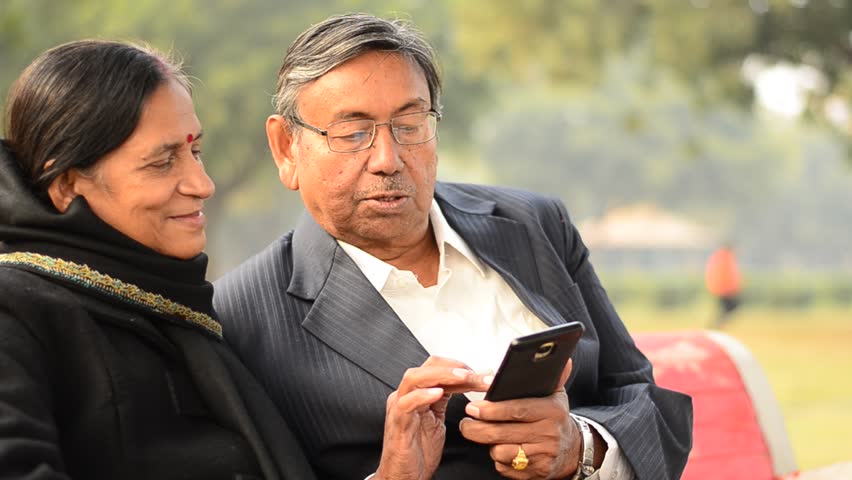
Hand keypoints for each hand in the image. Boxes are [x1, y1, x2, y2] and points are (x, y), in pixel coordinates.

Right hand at [374, 356, 490, 479]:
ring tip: (463, 377)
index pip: (437, 367)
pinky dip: (422, 395)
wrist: (403, 477)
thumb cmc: (419, 451)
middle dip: (455, 368)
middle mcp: (406, 396)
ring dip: (441, 375)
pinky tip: (438, 393)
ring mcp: (399, 408)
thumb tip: (471, 382)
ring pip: (414, 378)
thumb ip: (448, 399)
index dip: (460, 367)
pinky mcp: (398, 424)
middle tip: (476, 375)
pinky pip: (406, 404)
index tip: (481, 375)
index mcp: (417, 393)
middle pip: (427, 367)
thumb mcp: (439, 419)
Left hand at [459, 359, 580, 478]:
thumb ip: (553, 375)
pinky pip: (506, 467)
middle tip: (465, 423)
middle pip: (503, 433)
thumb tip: (561, 357)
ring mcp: (542, 456)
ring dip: (488, 444)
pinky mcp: (536, 473)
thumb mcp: (556, 394)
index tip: (472, 407)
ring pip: (501, 452)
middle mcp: (548, 435)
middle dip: (477, 429)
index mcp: (552, 411)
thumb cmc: (555, 417)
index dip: (492, 409)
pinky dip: (499, 460)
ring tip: (483, 434)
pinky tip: (500, 448)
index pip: (517, 409)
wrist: (571, 449)